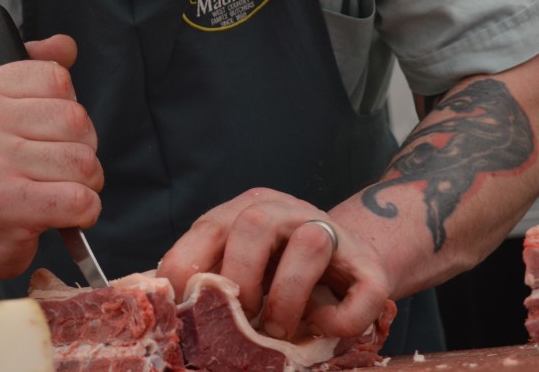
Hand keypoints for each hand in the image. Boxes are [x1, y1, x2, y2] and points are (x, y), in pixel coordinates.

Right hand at [0, 34, 102, 286]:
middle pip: (76, 119)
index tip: (46, 132)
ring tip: (57, 191)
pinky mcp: (7, 205)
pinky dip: (85, 210)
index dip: (67, 109)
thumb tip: (65, 44)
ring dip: (85, 184)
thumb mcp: (2, 112)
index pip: (58, 78)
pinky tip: (63, 214)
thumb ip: (36, 71)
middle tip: (56, 169)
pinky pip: (80, 199)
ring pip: (84, 162)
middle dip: (82, 149)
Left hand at [157, 188, 390, 340]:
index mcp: (247, 211)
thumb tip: (168, 314)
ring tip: (277, 327)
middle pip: (255, 223)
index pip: (209, 225)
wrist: (351, 267)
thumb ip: (212, 281)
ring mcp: (333, 233)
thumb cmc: (282, 276)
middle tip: (240, 315)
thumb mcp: (242, 270)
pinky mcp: (370, 266)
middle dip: (240, 276)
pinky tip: (322, 326)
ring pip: (312, 242)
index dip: (189, 266)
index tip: (183, 306)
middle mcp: (288, 212)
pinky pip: (363, 285)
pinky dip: (340, 317)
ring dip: (287, 294)